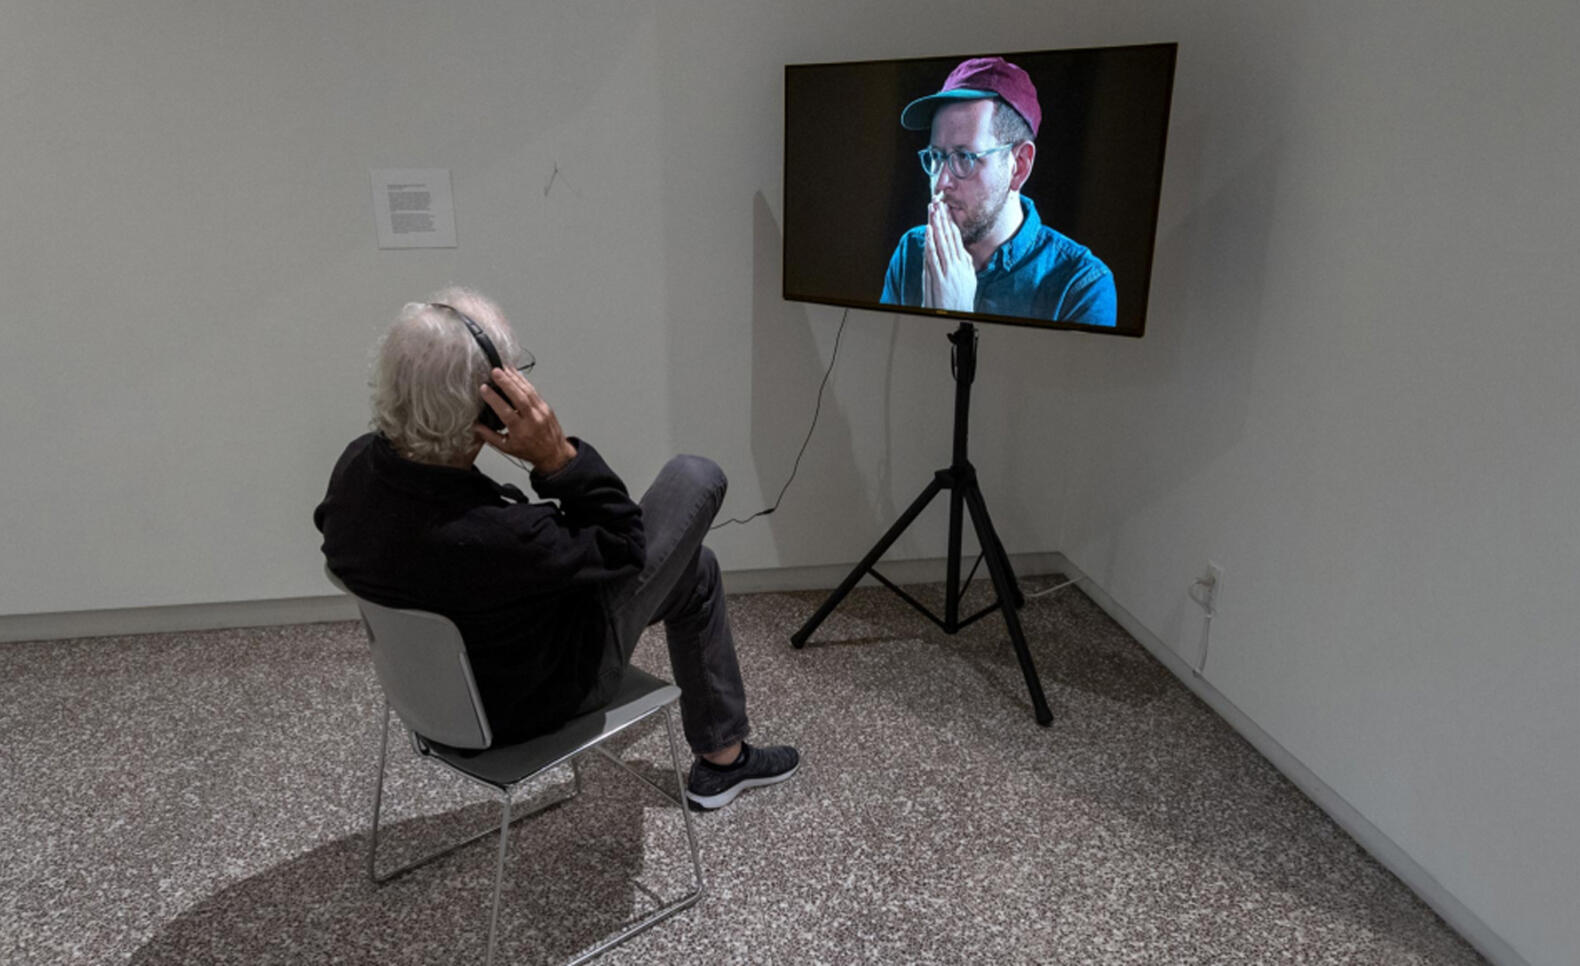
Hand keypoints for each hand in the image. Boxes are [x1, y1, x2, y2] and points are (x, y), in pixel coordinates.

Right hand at [474, 367, 576, 471]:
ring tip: (503, 368)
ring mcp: (541, 411)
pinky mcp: (545, 406)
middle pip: (519, 398)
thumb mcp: (507, 448)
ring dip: (515, 378)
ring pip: (528, 392)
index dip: (494, 399)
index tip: (484, 388)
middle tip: (495, 371)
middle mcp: (532, 420)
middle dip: (506, 383)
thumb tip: (476, 426)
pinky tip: (516, 374)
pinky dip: (524, 381)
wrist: (554, 453)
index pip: (506, 412)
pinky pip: (534, 391)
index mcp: (521, 432)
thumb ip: (490, 436)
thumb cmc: (530, 450)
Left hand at [921, 197, 975, 311]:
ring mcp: (949, 271)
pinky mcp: (940, 279)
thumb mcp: (968, 280)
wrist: (958, 316)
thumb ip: (964, 264)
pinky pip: (935, 257)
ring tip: (933, 210)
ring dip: (937, 225)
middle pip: (949, 237)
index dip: (950, 222)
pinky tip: (930, 231)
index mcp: (965, 264)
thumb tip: (961, 251)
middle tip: (938, 203)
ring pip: (942, 243)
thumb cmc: (961, 301)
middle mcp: (959, 265)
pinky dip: (932, 243)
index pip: (956, 238)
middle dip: (943, 219)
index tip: (945, 210)